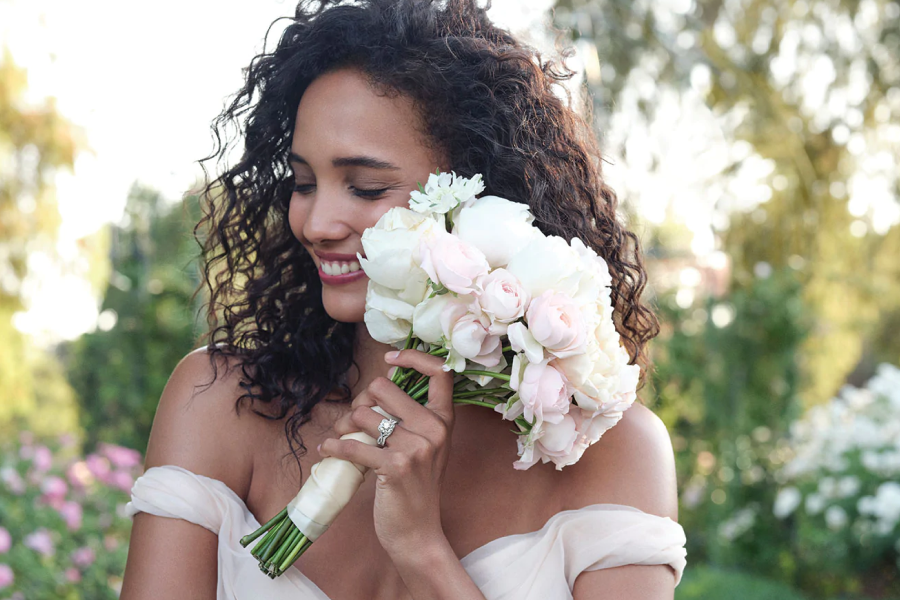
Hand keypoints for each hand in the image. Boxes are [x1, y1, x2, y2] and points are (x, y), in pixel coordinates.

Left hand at [318, 348, 454, 557]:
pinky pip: (352, 445)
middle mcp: (434, 429)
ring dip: (344, 426)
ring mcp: (416, 448)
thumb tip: (382, 381)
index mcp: (444, 420)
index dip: (413, 358)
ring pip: (363, 414)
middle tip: (353, 422)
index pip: (439, 372)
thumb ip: (412, 416)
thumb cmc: (415, 487)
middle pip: (383, 388)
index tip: (390, 359)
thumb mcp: (425, 447)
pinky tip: (325, 451)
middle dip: (360, 402)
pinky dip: (333, 447)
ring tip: (341, 439)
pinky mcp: (395, 467)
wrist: (418, 532)